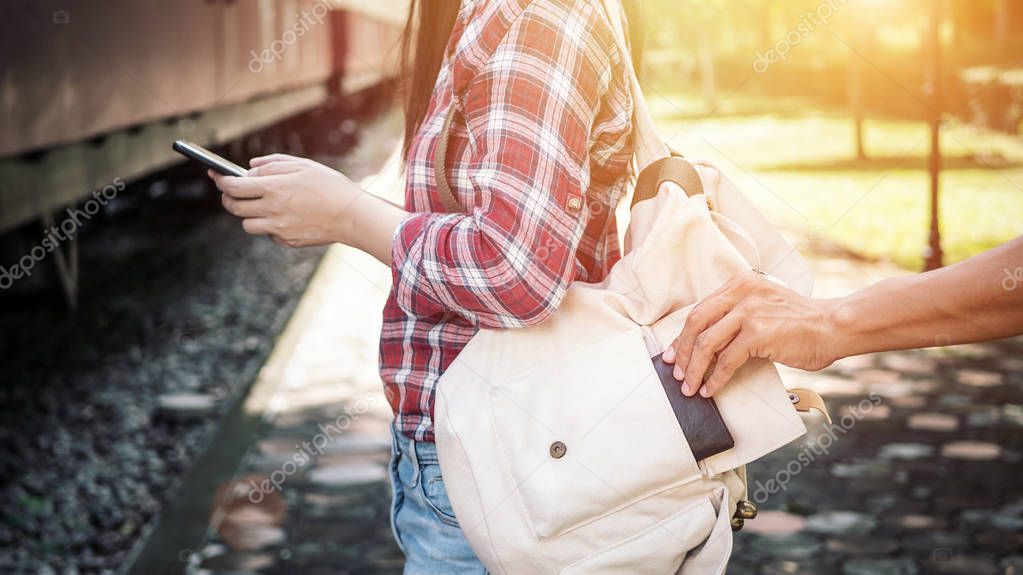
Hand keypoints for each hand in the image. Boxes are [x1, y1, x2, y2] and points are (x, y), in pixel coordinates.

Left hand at [209, 154, 363, 246]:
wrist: (352, 216)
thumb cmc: (330, 186)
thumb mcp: (303, 166)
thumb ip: (273, 164)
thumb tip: (250, 168)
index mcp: (273, 187)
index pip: (234, 186)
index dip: (220, 180)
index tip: (216, 175)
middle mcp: (272, 210)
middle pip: (234, 207)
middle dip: (228, 199)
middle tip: (232, 193)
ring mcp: (278, 228)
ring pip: (247, 224)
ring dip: (248, 214)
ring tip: (262, 205)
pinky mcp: (288, 241)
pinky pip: (268, 234)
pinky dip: (270, 226)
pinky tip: (285, 217)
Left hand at [661, 272, 839, 397]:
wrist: (833, 326)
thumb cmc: (801, 322)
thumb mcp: (763, 306)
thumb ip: (737, 317)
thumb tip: (707, 346)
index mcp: (740, 284)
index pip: (700, 310)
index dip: (682, 335)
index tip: (673, 354)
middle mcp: (741, 292)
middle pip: (696, 324)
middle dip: (681, 352)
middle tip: (677, 373)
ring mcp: (749, 311)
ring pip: (706, 344)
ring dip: (694, 370)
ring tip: (690, 387)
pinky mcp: (757, 333)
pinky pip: (726, 360)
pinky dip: (715, 378)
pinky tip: (711, 389)